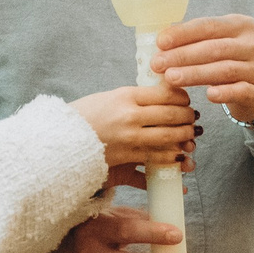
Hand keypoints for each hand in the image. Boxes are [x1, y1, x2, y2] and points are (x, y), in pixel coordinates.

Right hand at [69, 82, 194, 169]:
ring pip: (169, 138)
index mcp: (126, 95)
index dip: (182, 98)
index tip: (186, 100)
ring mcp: (129, 138)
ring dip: (184, 138)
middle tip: (192, 118)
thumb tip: (163, 96)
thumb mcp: (109, 97)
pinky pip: (157, 158)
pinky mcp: (126, 157)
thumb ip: (135, 97)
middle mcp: (130, 116)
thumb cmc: (85, 115)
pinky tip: (178, 157)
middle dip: (188, 118)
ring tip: (188, 136)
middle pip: (173, 116)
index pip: (166, 94)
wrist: (61, 139)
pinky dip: (171, 158)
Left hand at [152, 15, 253, 124]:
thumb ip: (195, 40)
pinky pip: (240, 91)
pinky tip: (207, 96)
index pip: (209, 26)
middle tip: (158, 64)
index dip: (183, 34)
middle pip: (214, 48)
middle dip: (183, 56)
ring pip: (224, 70)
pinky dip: (224, 93)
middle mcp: (253, 44)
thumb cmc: (230, 61)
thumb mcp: (218, 44)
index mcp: (241, 25)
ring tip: (170, 78)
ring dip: (194, 74)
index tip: (160, 42)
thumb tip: (160, 42)